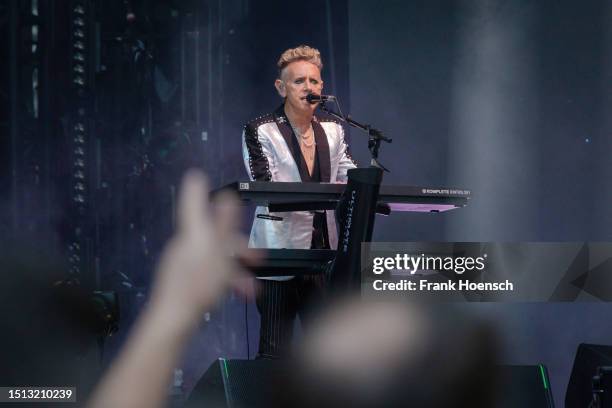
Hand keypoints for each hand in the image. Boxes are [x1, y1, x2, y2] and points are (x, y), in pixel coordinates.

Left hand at [150, 170, 257, 319]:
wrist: (174, 319)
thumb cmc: (199, 282)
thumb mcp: (218, 251)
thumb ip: (223, 224)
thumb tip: (225, 194)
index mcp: (194, 233)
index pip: (193, 204)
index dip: (197, 190)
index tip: (198, 175)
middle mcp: (186, 245)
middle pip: (212, 236)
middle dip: (238, 246)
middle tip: (258, 258)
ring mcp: (183, 264)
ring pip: (214, 258)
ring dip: (236, 270)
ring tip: (251, 290)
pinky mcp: (183, 283)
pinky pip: (207, 274)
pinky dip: (224, 280)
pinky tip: (236, 295)